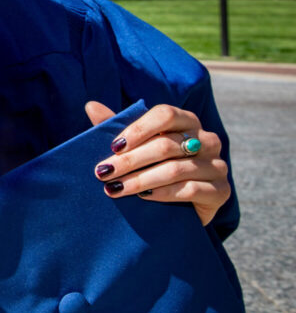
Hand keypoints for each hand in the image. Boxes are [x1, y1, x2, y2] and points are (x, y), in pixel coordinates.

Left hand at [86, 101, 230, 225]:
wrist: (181, 206)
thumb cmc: (153, 167)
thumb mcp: (135, 146)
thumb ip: (117, 127)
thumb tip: (91, 105)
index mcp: (187, 121)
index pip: (166, 115)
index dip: (138, 129)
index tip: (113, 146)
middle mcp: (207, 140)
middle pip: (165, 145)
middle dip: (129, 161)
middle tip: (103, 172)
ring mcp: (218, 165)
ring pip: (175, 169)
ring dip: (140, 180)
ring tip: (114, 188)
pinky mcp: (221, 191)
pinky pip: (190, 189)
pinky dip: (162, 194)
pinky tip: (143, 198)